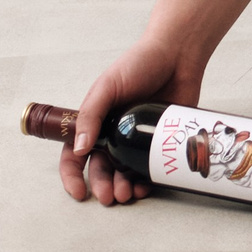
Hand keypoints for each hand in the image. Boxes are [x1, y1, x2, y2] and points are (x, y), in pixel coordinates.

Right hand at [60, 31, 203, 206]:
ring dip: (122, 188)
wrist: (179, 54)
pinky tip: (146, 186)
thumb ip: (90, 115)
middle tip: (111, 197)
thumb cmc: (139, 63)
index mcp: (95, 122)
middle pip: (101, 169)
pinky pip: (150, 167)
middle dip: (102, 187)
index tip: (78, 192)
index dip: (72, 176)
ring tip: (128, 194)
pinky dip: (146, 181)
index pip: (74, 155)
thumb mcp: (108, 85)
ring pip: (124, 173)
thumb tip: (78, 149)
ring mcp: (137, 139)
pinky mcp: (160, 140)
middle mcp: (114, 133)